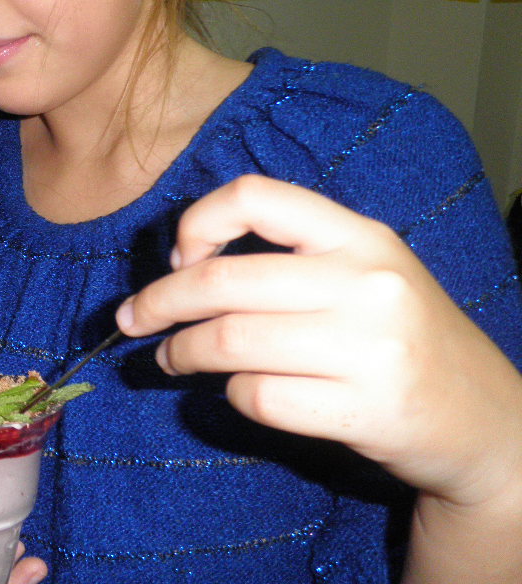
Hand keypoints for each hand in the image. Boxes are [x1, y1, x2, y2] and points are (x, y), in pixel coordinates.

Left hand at [117, 174, 521, 506]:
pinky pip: (258, 397)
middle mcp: (366, 283)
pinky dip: (231, 396)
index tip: (176, 256)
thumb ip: (289, 257)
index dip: (198, 222)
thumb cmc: (402, 338)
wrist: (487, 422)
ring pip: (229, 342)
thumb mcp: (364, 273)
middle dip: (158, 303)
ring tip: (171, 359)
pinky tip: (238, 393)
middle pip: (222, 281)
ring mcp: (369, 349)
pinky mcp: (364, 410)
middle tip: (132, 320)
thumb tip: (181, 261)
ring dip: (180, 353)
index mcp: (361, 235)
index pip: (257, 196)